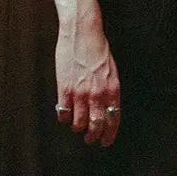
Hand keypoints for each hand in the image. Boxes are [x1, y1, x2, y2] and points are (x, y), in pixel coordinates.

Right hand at [54, 22, 120, 146]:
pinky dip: (64, 118)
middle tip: (90, 139)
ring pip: (79, 123)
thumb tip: (107, 107)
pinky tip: (64, 115)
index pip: (113, 119)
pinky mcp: (65, 90)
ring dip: (77, 127)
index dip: (109, 134)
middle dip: (93, 136)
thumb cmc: (98, 50)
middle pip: (96, 125)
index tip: (105, 141)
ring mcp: (81, 93)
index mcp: (113, 89)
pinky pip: (63, 113)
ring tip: (76, 126)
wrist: (83, 34)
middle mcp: (98, 94)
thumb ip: (110, 90)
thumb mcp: (112, 71)